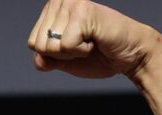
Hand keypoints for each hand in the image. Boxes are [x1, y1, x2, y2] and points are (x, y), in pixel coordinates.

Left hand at [27, 0, 161, 79]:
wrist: (129, 56)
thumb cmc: (99, 55)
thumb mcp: (64, 61)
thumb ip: (45, 60)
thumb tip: (37, 59)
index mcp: (52, 9)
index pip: (32, 43)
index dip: (52, 55)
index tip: (73, 46)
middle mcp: (60, 1)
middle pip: (38, 44)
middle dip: (60, 54)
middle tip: (82, 44)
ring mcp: (71, 4)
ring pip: (50, 45)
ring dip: (71, 52)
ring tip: (89, 41)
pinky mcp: (83, 12)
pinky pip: (66, 45)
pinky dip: (81, 51)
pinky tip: (95, 40)